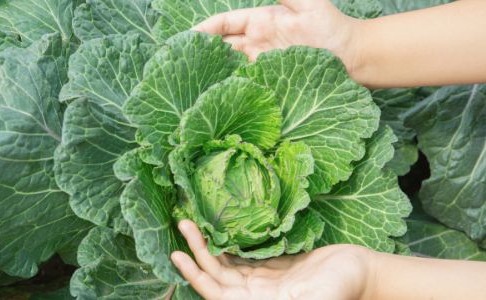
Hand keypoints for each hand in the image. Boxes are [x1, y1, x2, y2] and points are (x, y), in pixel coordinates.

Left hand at [171, 220, 373, 299]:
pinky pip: (244, 258)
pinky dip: (229, 246)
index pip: (218, 293)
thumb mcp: (314, 298)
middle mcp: (256, 295)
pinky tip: (218, 231)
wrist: (362, 273)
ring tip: (192, 224)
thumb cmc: (341, 288)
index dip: (196, 276)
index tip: (178, 256)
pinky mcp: (273, 268)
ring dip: (210, 247)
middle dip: (198, 253)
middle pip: (217, 275)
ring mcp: (264, 281)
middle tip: (182, 225)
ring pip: (228, 265)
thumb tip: (258, 299)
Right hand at [192, 0, 362, 73]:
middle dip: (201, 53)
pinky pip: (246, 83)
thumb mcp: (307, 3)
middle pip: (221, 47)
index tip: (186, 39)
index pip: (223, 23)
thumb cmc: (332, 27)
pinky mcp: (270, 81)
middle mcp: (256, 42)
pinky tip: (219, 95)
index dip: (204, 30)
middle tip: (181, 64)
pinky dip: (231, 87)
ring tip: (193, 83)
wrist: (351, 56)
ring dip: (212, 73)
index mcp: (259, 21)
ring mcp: (262, 63)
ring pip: (229, 67)